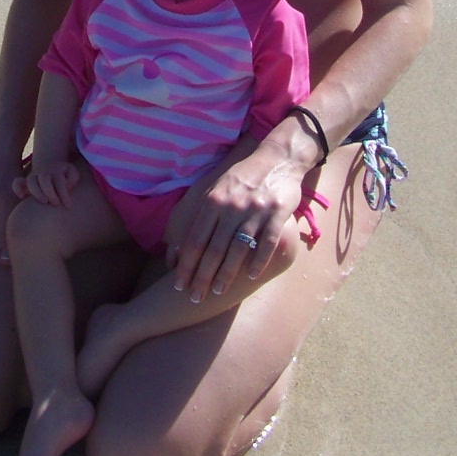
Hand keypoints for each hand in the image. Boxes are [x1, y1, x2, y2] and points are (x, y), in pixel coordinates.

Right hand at [17, 158, 77, 207]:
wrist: (50, 164)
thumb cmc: (64, 174)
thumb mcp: (72, 173)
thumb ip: (72, 178)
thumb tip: (66, 185)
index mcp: (56, 172)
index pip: (59, 181)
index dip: (64, 194)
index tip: (68, 206)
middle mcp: (44, 174)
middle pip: (44, 179)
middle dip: (50, 192)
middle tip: (56, 203)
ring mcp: (34, 177)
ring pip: (31, 181)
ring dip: (37, 192)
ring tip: (44, 202)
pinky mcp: (25, 182)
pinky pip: (17, 183)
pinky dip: (17, 189)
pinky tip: (23, 197)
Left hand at [165, 139, 327, 303]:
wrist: (277, 158)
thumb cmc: (242, 178)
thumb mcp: (216, 189)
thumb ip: (202, 216)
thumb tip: (179, 246)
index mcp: (213, 201)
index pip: (195, 240)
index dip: (186, 265)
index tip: (179, 285)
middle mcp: (232, 206)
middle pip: (214, 249)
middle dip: (203, 276)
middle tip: (196, 297)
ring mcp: (256, 210)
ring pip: (238, 249)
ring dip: (227, 274)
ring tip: (219, 291)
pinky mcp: (277, 213)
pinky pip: (267, 242)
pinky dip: (258, 261)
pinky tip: (250, 276)